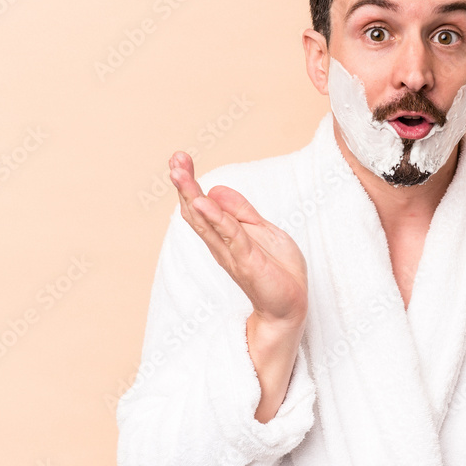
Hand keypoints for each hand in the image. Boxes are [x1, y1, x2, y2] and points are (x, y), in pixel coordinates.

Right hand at [169, 151, 307, 325]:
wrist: (291, 306)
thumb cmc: (277, 271)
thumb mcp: (262, 230)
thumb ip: (240, 211)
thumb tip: (216, 189)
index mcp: (225, 235)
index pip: (202, 204)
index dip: (191, 182)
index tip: (179, 158)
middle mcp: (222, 244)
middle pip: (196, 211)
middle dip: (185, 185)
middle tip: (174, 160)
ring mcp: (232, 253)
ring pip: (206, 221)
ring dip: (192, 196)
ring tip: (179, 174)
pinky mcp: (247, 262)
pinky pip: (230, 236)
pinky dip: (216, 218)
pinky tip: (203, 202)